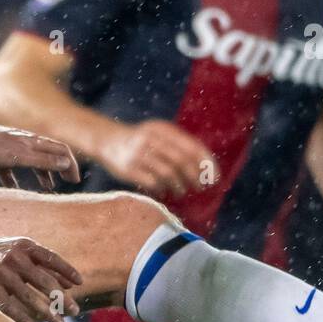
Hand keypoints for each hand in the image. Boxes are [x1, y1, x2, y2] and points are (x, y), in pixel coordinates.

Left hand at [0, 121, 79, 189]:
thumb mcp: (23, 157)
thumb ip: (44, 160)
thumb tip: (66, 163)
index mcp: (35, 142)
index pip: (61, 150)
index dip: (70, 164)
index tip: (74, 180)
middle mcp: (26, 143)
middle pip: (49, 155)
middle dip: (60, 168)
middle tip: (67, 182)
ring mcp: (12, 148)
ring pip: (32, 162)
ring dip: (42, 174)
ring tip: (47, 187)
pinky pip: (11, 168)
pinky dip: (15, 179)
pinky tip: (13, 188)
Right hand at [0, 237, 83, 321]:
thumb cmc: (9, 255)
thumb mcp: (28, 253)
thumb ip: (49, 266)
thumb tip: (73, 284)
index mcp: (26, 246)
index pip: (51, 258)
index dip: (67, 270)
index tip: (80, 283)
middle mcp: (14, 258)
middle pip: (43, 280)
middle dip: (61, 297)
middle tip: (74, 311)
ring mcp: (0, 274)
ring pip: (28, 296)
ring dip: (47, 312)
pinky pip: (7, 305)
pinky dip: (20, 316)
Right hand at [96, 120, 217, 198]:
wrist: (107, 140)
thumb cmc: (141, 140)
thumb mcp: (159, 134)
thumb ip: (180, 144)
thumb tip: (206, 167)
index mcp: (163, 129)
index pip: (191, 146)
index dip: (206, 163)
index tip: (215, 177)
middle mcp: (151, 139)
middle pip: (181, 161)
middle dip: (194, 177)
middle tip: (201, 188)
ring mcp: (138, 154)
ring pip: (167, 173)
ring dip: (179, 186)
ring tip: (182, 192)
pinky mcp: (128, 169)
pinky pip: (151, 182)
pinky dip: (161, 189)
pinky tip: (164, 191)